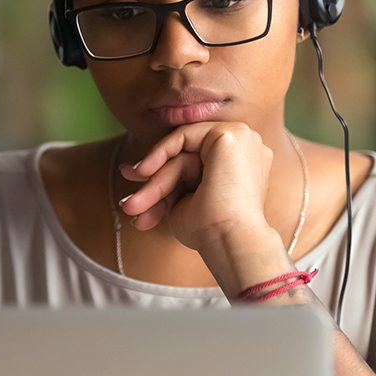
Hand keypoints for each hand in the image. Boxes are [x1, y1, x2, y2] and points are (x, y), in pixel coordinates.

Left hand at [118, 121, 274, 251]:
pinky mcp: (230, 134)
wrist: (231, 241)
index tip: (135, 199)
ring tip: (133, 206)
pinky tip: (144, 172)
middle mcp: (246, 149)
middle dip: (154, 183)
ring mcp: (242, 139)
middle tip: (129, 204)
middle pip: (188, 160)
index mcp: (242, 168)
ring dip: (155, 181)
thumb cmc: (212, 233)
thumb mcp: (186, 202)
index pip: (196, 166)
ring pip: (183, 153)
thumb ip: (173, 181)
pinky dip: (160, 153)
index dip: (163, 179)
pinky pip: (183, 136)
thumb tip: (133, 169)